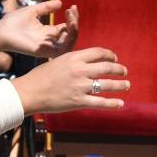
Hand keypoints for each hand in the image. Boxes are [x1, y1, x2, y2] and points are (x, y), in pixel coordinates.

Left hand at [0, 0, 77, 58]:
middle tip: (72, 10)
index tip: (72, 7)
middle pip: (70, 35)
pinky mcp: (44, 52)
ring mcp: (47, 47)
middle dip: (75, 22)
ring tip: (72, 19)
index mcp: (48, 32)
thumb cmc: (13, 22)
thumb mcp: (33, 11)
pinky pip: (61, 50)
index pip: (66, 28)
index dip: (72, 18)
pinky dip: (67, 40)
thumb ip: (46, 7)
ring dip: (74, 31)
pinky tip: (66, 27)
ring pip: (69, 43)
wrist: (0, 31)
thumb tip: (61, 3)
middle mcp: (50, 40)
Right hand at [11, 47, 128, 115]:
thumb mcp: (57, 61)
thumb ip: (72, 61)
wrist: (29, 92)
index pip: (98, 52)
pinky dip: (113, 103)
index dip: (110, 54)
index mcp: (73, 58)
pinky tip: (120, 103)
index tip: (114, 58)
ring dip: (120, 84)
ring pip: (107, 84)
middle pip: (106, 67)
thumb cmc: (39, 76)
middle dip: (119, 69)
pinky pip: (100, 102)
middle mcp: (79, 70)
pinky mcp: (79, 101)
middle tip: (124, 71)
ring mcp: (80, 86)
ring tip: (127, 85)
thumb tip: (85, 63)